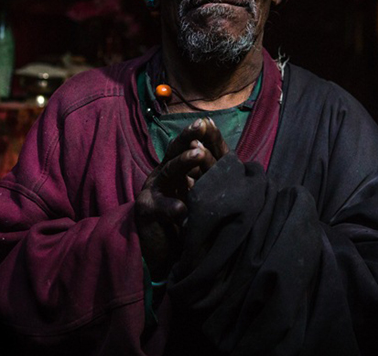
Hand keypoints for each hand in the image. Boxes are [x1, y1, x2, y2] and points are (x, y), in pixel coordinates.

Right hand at [135, 118, 227, 278]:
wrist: (165, 256)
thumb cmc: (187, 224)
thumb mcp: (198, 196)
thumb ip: (206, 178)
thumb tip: (231, 157)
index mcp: (177, 169)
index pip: (188, 146)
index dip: (199, 135)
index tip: (210, 122)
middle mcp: (163, 175)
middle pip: (175, 151)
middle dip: (189, 137)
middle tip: (201, 127)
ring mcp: (152, 190)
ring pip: (169, 171)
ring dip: (184, 162)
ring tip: (199, 154)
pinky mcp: (145, 210)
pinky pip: (159, 206)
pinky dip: (170, 207)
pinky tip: (181, 209)